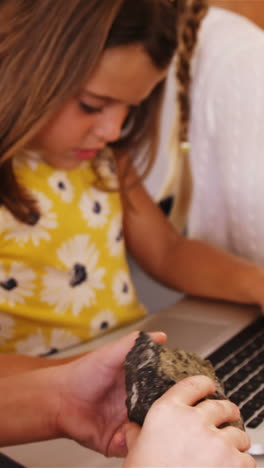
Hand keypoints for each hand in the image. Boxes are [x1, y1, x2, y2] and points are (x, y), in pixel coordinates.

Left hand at [54, 331, 165, 456]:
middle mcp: (136, 405)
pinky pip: (131, 447)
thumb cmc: (83, 373)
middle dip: (165, 416)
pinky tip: (126, 435)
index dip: (173, 391)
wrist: (58, 398)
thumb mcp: (111, 353)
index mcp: (138, 384)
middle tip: (168, 413)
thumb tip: (160, 336)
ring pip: (148, 432)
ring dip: (150, 432)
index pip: (164, 390)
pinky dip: (132, 445)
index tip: (182, 391)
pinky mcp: (116, 442)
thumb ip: (135, 343)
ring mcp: (126, 424)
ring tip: (145, 424)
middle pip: (160, 413)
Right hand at [123, 375, 255, 467]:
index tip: (210, 388)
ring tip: (227, 452)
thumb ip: (135, 432)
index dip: (206, 385)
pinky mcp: (233, 462)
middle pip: (221, 406)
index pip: (194, 383)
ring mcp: (215, 440)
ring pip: (238, 433)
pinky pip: (247, 458)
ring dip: (235, 442)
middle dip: (227, 412)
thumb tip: (132, 427)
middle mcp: (193, 420)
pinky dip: (241, 464)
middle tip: (227, 418)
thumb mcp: (135, 449)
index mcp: (167, 411)